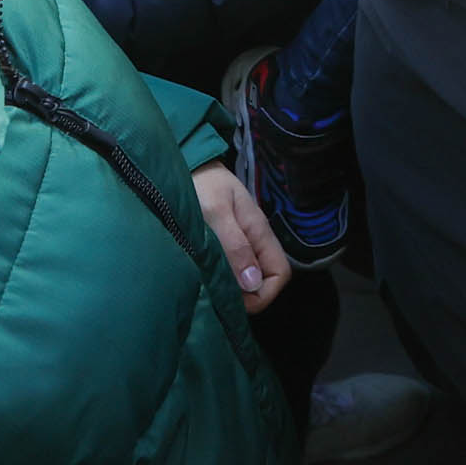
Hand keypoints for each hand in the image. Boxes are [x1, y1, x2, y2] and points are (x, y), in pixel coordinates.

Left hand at [192, 162, 288, 310]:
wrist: (185, 163)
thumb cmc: (200, 184)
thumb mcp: (216, 213)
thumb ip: (234, 245)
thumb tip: (252, 283)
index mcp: (259, 232)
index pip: (280, 274)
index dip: (263, 294)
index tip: (235, 301)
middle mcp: (253, 241)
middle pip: (264, 280)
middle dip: (245, 296)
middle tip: (214, 297)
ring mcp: (239, 242)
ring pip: (246, 276)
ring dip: (230, 288)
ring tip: (204, 287)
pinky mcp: (223, 243)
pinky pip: (231, 268)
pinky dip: (220, 278)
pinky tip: (201, 277)